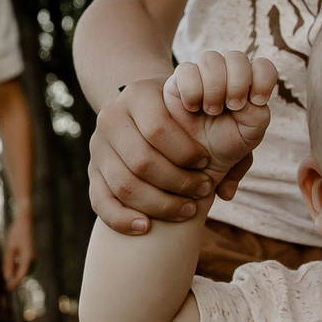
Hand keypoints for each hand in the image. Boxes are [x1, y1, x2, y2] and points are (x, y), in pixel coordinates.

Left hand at [1, 207, 34, 286]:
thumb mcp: (9, 248)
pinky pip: (24, 264)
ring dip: (15, 271)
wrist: (25, 221)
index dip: (14, 282)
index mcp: (28, 257)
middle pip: (23, 273)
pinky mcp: (31, 253)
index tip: (7, 288)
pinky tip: (10, 263)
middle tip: (4, 278)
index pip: (21, 274)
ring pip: (24, 269)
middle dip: (14, 276)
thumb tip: (6, 277)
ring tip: (6, 267)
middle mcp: (33, 258)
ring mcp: (33, 256)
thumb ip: (8, 263)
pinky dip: (17, 265)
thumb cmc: (16, 233)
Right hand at [88, 74, 228, 234]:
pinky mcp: (92, 171)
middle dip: (178, 183)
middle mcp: (112, 117)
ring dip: (159, 204)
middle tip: (203, 190)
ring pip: (124, 185)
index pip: (158, 128)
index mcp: (138, 94)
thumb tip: (225, 189)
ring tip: (187, 209)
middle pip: (141, 161)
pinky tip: (146, 227)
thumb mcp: (203, 110)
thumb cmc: (184, 113)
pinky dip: (121, 218)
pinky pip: (100, 201)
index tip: (206, 163)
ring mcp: (98, 145)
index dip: (186, 152)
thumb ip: (229, 140)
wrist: (145, 107)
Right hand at [161, 51, 278, 188]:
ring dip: (214, 87)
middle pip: (237, 57)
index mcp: (250, 82)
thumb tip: (245, 98)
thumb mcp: (251, 134)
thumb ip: (257, 115)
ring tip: (212, 110)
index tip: (258, 101)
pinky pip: (186, 69)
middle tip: (233, 107)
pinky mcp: (179, 80)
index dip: (263, 79)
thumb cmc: (228, 142)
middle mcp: (227, 72)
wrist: (200, 158)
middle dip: (237, 84)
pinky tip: (193, 107)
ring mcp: (203, 74)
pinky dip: (192, 90)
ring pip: (210, 59)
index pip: (262, 65)